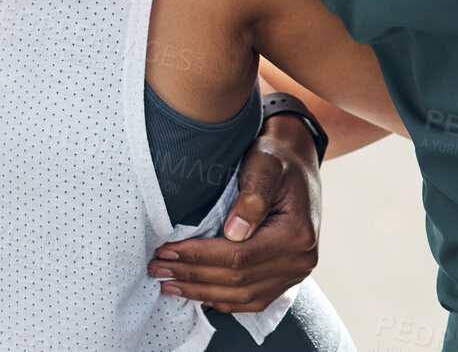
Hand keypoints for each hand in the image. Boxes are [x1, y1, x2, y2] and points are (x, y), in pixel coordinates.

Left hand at [148, 114, 321, 311]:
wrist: (296, 160)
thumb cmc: (275, 158)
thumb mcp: (265, 165)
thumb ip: (252, 197)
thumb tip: (233, 233)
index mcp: (296, 235)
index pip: (239, 256)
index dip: (199, 257)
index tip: (166, 251)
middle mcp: (301, 260)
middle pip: (239, 280)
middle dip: (193, 276)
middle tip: (156, 269)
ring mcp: (296, 272)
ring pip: (245, 296)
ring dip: (204, 293)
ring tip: (168, 285)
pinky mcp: (287, 276)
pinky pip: (255, 299)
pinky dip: (225, 300)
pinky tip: (198, 296)